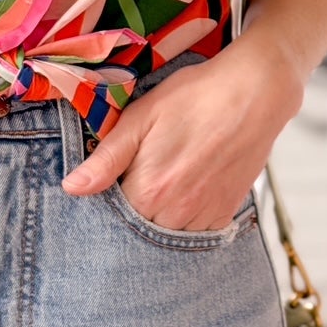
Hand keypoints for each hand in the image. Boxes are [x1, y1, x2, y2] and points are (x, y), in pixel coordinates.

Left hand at [60, 36, 303, 230]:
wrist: (254, 93)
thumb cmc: (194, 98)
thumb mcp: (141, 117)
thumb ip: (106, 159)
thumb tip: (71, 188)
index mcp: (149, 191)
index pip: (112, 217)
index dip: (108, 198)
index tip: (115, 177)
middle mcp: (176, 214)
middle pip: (139, 229)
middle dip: (133, 208)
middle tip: (143, 170)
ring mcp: (204, 217)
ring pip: (167, 232)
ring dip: (160, 214)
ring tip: (168, 174)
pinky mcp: (226, 214)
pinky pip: (196, 230)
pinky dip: (186, 215)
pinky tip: (188, 184)